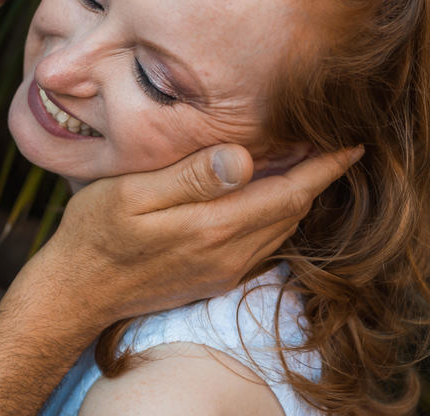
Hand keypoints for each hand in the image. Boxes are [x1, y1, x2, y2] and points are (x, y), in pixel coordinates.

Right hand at [18, 144, 363, 325]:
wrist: (76, 290)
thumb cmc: (95, 232)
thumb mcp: (132, 193)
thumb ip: (191, 177)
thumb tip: (245, 158)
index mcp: (213, 227)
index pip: (288, 193)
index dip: (324, 167)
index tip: (352, 142)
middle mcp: (228, 254)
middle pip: (292, 211)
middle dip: (317, 176)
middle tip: (329, 138)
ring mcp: (223, 270)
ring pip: (280, 228)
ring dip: (298, 195)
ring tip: (305, 159)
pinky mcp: (214, 277)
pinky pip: (261, 242)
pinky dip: (275, 214)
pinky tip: (263, 193)